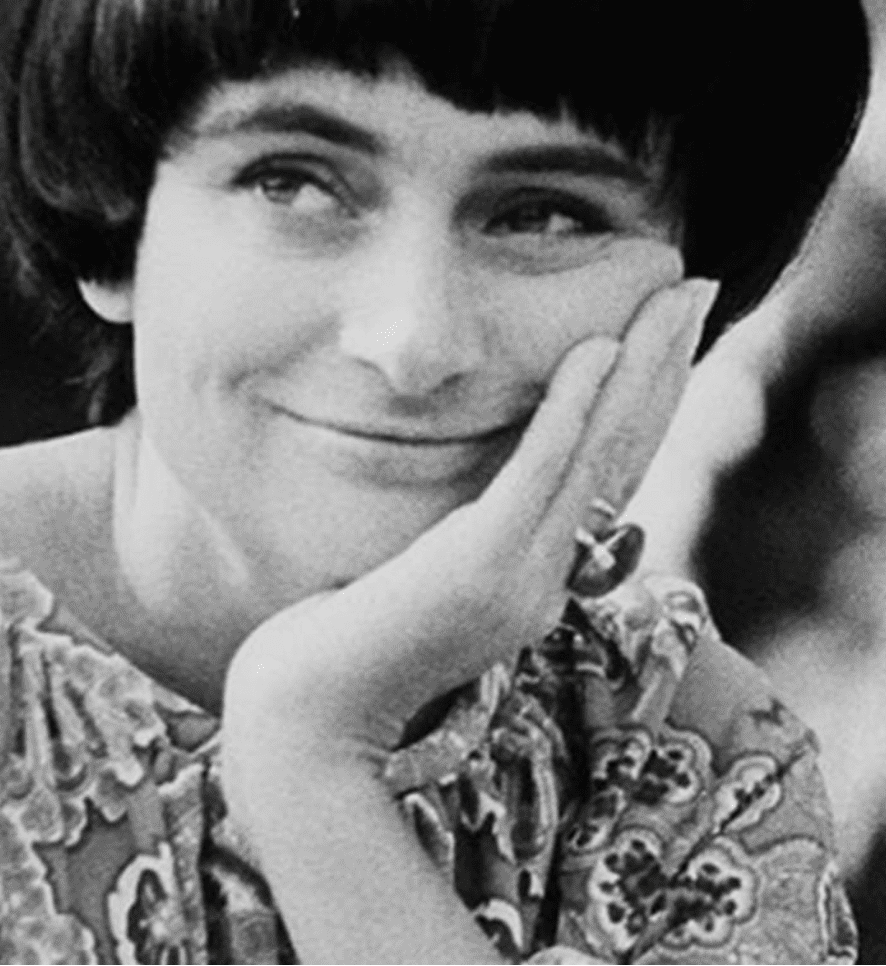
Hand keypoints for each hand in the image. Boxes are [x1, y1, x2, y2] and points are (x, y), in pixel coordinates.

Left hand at [222, 276, 719, 768]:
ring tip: (674, 302)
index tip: (662, 332)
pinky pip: (536, 476)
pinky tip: (593, 353)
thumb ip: (468, 535)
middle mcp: (548, 576)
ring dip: (642, 371)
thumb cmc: (351, 638)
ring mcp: (521, 576)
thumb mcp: (427, 578)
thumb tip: (486, 486)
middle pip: (625, 454)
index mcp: (538, 574)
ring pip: (601, 457)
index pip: (608, 472)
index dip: (643, 401)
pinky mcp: (481, 567)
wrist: (312, 715)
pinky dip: (570, 412)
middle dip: (664, 368)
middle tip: (696, 293)